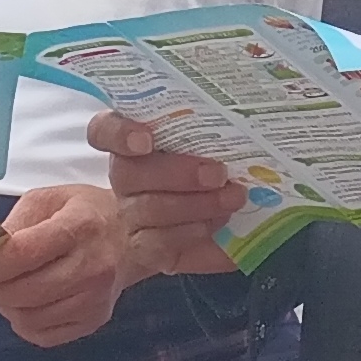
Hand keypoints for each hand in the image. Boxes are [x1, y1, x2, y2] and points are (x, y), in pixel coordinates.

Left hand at [0, 183, 127, 346]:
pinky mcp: (94, 321)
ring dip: (3, 304)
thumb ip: (12, 224)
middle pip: (23, 291)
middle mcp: (93, 266)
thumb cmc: (83, 213)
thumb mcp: (47, 200)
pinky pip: (42, 334)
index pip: (23, 253)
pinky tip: (24, 301)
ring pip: (29, 317)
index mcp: (80, 225)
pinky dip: (22, 320)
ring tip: (0, 286)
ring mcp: (95, 299)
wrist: (131, 238)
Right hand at [97, 111, 248, 279]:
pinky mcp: (144, 248)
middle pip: (129, 172)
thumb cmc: (215, 172)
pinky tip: (216, 224)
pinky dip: (190, 232)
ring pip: (147, 208)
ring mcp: (131, 214)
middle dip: (177, 172)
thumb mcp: (218, 143)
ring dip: (195, 204)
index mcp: (135, 141)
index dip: (119, 134)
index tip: (147, 139)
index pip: (104, 130)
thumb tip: (256, 112)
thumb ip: (218, 128)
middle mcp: (126, 175)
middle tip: (219, 173)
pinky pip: (158, 243)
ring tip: (233, 198)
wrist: (211, 225)